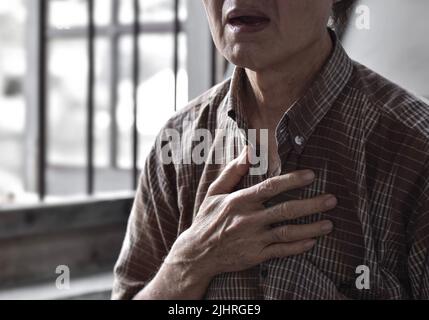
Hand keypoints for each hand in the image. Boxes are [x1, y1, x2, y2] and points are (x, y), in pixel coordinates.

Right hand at [166, 147, 336, 278]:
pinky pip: (281, 251)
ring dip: (310, 228)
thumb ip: (233, 171)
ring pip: (287, 232)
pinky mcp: (256, 256)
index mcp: (239, 201)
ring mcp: (253, 239)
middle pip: (285, 210)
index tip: (311, 175)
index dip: (292, 180)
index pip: (270, 187)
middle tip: (331, 200)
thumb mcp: (214, 192)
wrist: (197, 253)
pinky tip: (312, 242)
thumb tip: (248, 150)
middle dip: (311, 205)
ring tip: (329, 224)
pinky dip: (297, 247)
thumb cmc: (207, 219)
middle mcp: (248, 220)